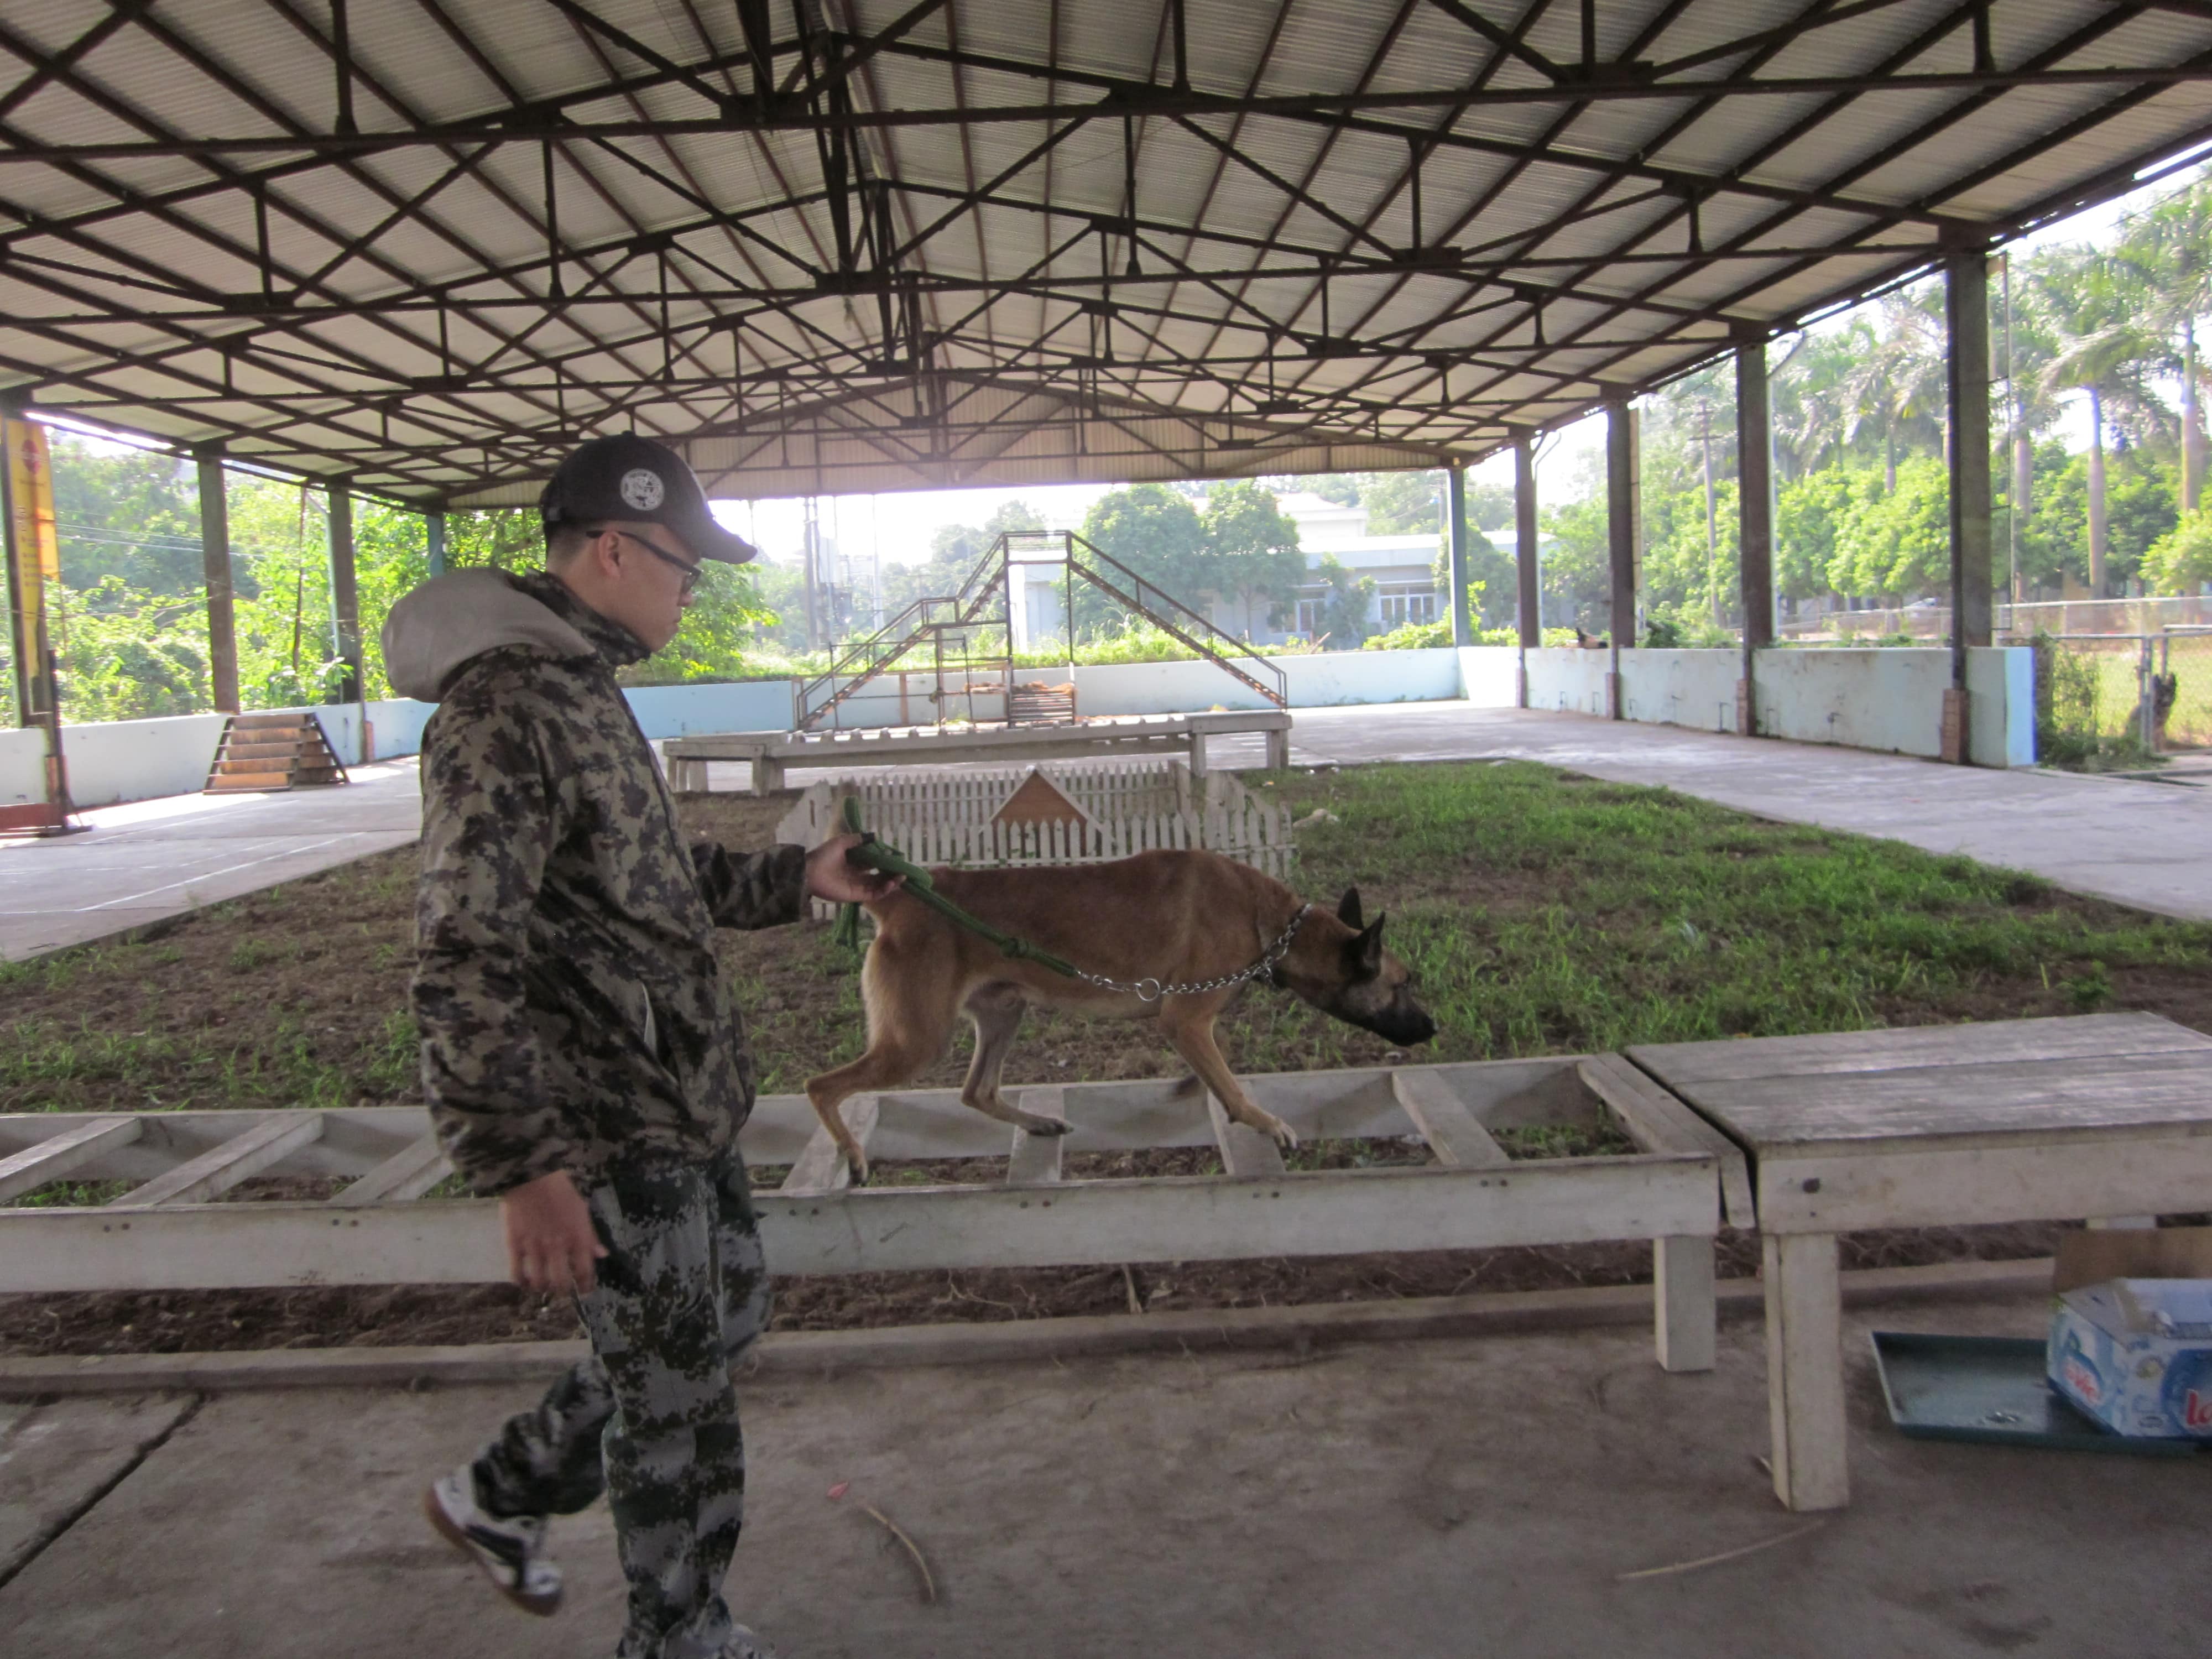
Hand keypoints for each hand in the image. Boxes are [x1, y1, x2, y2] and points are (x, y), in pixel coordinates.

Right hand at [500, 1170, 606, 1295]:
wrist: (530, 1176)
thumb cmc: (560, 1190)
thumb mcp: (582, 1210)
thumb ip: (591, 1236)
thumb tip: (602, 1255)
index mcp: (578, 1238)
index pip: (585, 1271)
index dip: (586, 1285)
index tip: (585, 1291)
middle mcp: (558, 1247)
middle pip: (561, 1282)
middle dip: (563, 1291)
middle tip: (562, 1290)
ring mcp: (535, 1248)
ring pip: (540, 1282)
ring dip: (543, 1288)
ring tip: (543, 1287)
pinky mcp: (514, 1245)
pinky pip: (517, 1273)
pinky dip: (521, 1282)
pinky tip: (524, 1282)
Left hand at [806, 833, 903, 905]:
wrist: (810, 871)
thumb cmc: (824, 855)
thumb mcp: (841, 842)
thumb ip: (858, 840)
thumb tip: (874, 836)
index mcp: (854, 863)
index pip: (874, 863)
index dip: (886, 861)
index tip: (897, 858)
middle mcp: (857, 875)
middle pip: (879, 876)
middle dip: (892, 874)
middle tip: (903, 870)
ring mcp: (857, 886)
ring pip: (878, 886)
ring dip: (891, 883)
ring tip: (901, 878)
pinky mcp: (856, 896)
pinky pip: (873, 895)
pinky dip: (883, 890)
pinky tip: (891, 884)